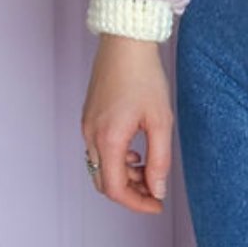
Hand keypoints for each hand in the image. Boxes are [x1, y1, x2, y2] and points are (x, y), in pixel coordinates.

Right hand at [81, 33, 173, 214]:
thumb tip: (157, 189)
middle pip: (104, 182)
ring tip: (148, 170)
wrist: (126, 42)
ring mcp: (87, 126)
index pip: (115, 189)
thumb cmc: (145, 76)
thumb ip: (159, 159)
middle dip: (130, 192)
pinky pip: (97, 150)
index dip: (137, 204)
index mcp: (108, 139)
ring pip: (100, 166)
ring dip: (123, 176)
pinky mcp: (89, 117)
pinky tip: (136, 152)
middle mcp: (91, 136)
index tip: (157, 205)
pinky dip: (116, 159)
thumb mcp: (160, 120)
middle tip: (155, 191)